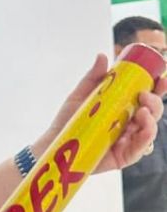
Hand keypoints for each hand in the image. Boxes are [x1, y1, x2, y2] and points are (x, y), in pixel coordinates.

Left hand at [39, 53, 165, 173]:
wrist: (55, 142)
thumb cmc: (70, 120)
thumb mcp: (81, 95)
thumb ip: (94, 78)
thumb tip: (103, 56)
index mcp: (124, 107)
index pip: (148, 96)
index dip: (159, 87)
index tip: (162, 77)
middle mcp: (130, 123)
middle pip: (153, 112)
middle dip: (155, 102)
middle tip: (144, 95)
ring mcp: (129, 140)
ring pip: (150, 129)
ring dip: (152, 120)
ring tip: (142, 112)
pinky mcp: (124, 156)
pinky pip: (140, 149)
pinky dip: (145, 140)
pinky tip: (143, 131)